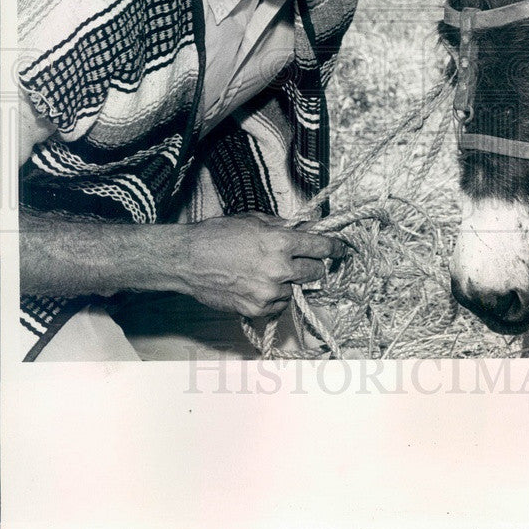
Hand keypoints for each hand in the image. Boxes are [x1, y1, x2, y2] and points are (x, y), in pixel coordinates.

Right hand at [181, 213, 344, 318]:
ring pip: (295, 290)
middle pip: (316, 273)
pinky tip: (255, 285)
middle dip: (313, 267)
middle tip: (303, 263)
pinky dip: (272, 297)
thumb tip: (306, 229)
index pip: (322, 247)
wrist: (188, 259)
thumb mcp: (255, 220)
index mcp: (281, 241)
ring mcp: (269, 291)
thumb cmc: (218, 235)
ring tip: (265, 273)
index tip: (340, 250)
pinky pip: (278, 304)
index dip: (335, 248)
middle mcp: (279, 268)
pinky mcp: (257, 308)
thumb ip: (283, 227)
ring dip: (288, 283)